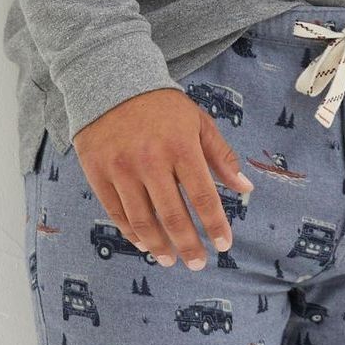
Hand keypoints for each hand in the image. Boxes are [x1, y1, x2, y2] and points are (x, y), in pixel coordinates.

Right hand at [73, 87, 254, 268]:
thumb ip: (221, 156)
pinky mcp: (98, 173)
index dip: (215, 225)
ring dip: (159, 246)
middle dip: (188, 245)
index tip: (223, 246)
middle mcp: (150, 160)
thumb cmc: (162, 106)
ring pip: (142, 220)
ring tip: (170, 261)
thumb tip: (246, 188)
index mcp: (181, 147)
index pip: (203, 196)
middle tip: (198, 263)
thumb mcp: (197, 122)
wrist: (110, 82)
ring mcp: (121, 168)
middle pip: (172, 215)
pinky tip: (145, 244)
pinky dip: (132, 233)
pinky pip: (116, 213)